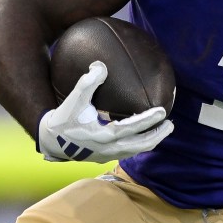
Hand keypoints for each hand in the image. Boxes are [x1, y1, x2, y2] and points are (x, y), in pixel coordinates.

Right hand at [40, 62, 173, 162]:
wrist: (52, 142)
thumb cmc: (63, 118)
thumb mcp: (74, 99)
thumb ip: (87, 82)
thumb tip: (101, 65)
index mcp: (103, 135)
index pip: (132, 128)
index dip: (148, 120)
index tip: (163, 111)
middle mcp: (108, 148)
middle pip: (141, 146)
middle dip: (158, 135)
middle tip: (171, 124)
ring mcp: (108, 155)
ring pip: (136, 151)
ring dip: (151, 141)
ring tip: (163, 130)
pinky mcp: (105, 157)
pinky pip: (128, 152)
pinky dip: (140, 144)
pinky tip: (144, 135)